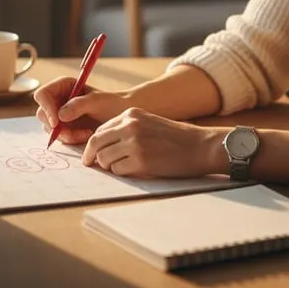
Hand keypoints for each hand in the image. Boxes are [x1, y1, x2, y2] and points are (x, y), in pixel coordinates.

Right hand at [34, 76, 130, 144]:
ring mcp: (60, 113)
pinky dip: (70, 139)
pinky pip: (59, 136)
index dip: (46, 108)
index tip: (56, 122)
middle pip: (42, 113)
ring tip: (85, 133)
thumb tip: (60, 115)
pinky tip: (85, 135)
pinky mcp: (64, 127)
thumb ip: (79, 105)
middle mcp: (58, 98)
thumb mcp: (97, 102)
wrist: (120, 115)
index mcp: (64, 85)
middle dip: (56, 126)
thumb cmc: (111, 103)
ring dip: (65, 134)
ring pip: (49, 128)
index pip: (43, 94)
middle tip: (72, 134)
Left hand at [82, 107, 223, 178]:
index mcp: (131, 114)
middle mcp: (129, 126)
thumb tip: (101, 146)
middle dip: (90, 156)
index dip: (93, 144)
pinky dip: (122, 173)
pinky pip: (118, 170)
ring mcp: (134, 143)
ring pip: (104, 159)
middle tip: (89, 165)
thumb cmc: (175, 138)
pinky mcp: (140, 161)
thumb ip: (126, 129)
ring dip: (109, 166)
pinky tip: (135, 169)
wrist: (199, 146)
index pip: (100, 129)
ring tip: (123, 166)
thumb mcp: (148, 123)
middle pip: (96, 143)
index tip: (90, 154)